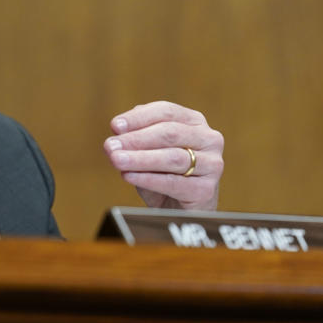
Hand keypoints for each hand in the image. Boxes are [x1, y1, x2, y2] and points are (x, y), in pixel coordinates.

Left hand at [103, 101, 222, 209]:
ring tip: (116, 160)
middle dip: (136, 139)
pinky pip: (173, 183)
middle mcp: (209, 139)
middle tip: (110, 145)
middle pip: (169, 133)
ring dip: (140, 158)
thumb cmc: (163, 174)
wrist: (179, 210)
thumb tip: (118, 128)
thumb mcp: (148, 150)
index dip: (139, 117)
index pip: (166, 111)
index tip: (115, 126)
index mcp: (194, 122)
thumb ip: (136, 137)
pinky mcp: (206, 190)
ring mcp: (212, 164)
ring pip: (172, 157)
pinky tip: (128, 176)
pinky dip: (148, 178)